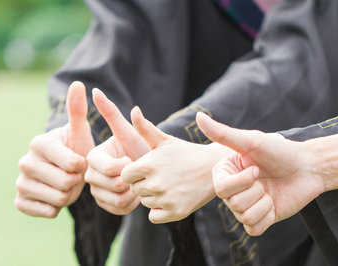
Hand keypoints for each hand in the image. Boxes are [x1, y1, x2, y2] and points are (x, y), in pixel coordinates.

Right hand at [15, 81, 94, 217]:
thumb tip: (79, 83)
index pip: (72, 164)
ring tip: (66, 183)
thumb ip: (77, 110)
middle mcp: (24, 161)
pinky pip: (46, 212)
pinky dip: (57, 208)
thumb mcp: (79, 131)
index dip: (82, 166)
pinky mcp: (20, 201)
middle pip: (64, 183)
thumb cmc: (76, 149)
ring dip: (68, 194)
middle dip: (75, 182)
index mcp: (38, 143)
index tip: (79, 161)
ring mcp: (20, 182)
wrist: (65, 171)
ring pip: (57, 199)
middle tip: (73, 175)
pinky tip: (56, 196)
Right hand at [84, 89, 146, 214]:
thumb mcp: (126, 131)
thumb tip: (94, 90)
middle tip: (136, 170)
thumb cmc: (138, 147)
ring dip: (134, 191)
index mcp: (91, 157)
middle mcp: (88, 175)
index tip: (131, 158)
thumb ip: (110, 112)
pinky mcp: (103, 206)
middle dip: (131, 179)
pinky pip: (120, 210)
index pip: (106, 167)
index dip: (123, 165)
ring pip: (117, 200)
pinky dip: (133, 203)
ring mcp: (94, 192)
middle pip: (112, 185)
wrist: (148, 168)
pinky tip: (135, 192)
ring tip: (137, 180)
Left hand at [121, 107, 230, 222]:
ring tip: (168, 185)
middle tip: (160, 177)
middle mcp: (155, 184)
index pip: (125, 176)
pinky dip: (159, 211)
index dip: (134, 173)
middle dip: (143, 184)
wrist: (212, 168)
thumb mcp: (164, 140)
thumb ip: (144, 127)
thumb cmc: (184, 152)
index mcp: (148, 165)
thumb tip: (133, 109)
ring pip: (145, 203)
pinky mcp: (176, 213)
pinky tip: (170, 198)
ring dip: (152, 197)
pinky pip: (153, 217)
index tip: (147, 169)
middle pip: (134, 190)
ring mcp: (166, 199)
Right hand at [196, 112, 324, 235]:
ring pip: (244, 217)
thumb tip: (197, 116)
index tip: (257, 169)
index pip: (222, 188)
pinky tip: (273, 204)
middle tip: (265, 179)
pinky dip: (267, 217)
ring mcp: (245, 205)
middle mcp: (232, 190)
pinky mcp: (258, 219)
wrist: (308, 167)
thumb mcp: (250, 141)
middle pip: (233, 204)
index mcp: (225, 172)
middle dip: (256, 191)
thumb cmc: (279, 151)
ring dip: (264, 203)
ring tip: (270, 190)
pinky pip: (254, 229)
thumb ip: (222, 133)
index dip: (242, 182)